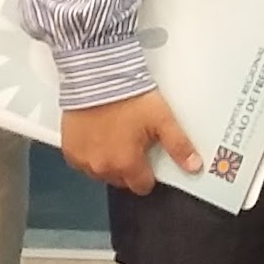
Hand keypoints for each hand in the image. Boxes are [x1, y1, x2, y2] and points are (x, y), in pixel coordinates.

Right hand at [59, 88, 196, 194]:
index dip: (148, 173)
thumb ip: (179, 146)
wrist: (98, 77)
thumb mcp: (162, 120)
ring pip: (100, 172)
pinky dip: (89, 153)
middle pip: (121, 179)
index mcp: (126, 165)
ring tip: (114, 135)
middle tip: (131, 141)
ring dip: (107, 161)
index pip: (142, 186)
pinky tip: (97, 136)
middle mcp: (102, 167)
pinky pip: (82, 161)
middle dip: (128, 166)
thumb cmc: (127, 97)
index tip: (148, 158)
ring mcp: (83, 160)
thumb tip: (194, 166)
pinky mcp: (69, 149)